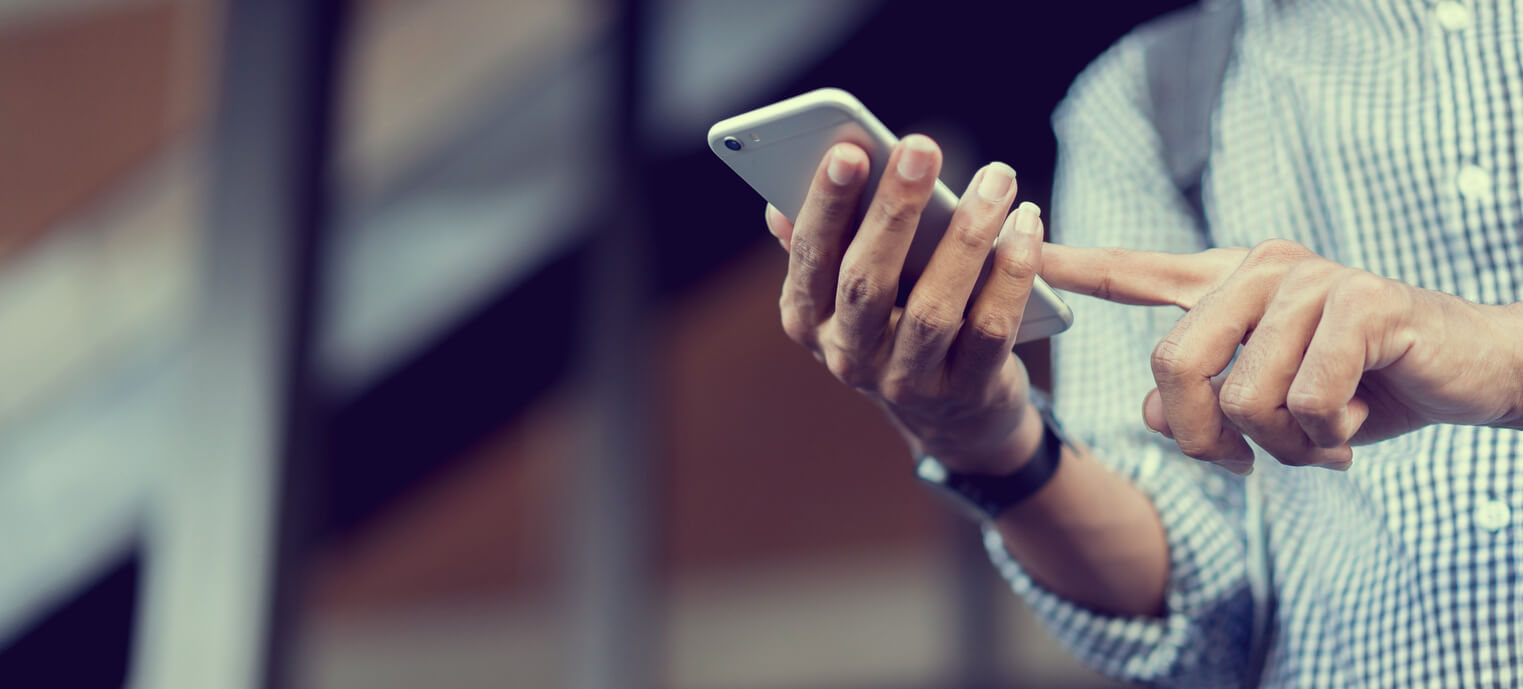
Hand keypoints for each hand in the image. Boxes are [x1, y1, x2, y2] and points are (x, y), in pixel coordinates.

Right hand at [765, 136, 1048, 473]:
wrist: (953, 417)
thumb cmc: (897, 324)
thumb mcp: (851, 294)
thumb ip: (824, 249)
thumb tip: (777, 208)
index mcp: (809, 318)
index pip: (811, 257)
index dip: (827, 205)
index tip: (850, 151)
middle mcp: (848, 356)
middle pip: (866, 282)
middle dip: (893, 211)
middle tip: (922, 148)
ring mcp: (906, 382)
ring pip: (933, 308)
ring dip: (967, 236)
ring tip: (997, 180)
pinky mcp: (965, 392)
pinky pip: (991, 330)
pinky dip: (1013, 276)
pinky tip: (1027, 227)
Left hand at [1041, 239, 1522, 473]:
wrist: (1468, 371)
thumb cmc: (1358, 386)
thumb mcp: (1267, 400)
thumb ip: (1201, 396)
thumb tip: (1148, 411)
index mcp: (1230, 284)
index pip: (1139, 271)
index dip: (1080, 267)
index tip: (1028, 247)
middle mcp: (1261, 270)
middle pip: (1173, 365)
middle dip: (1201, 437)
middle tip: (1240, 462)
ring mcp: (1312, 283)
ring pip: (1244, 398)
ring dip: (1283, 447)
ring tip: (1320, 437)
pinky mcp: (1362, 306)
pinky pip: (1306, 401)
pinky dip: (1327, 438)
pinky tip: (1354, 426)